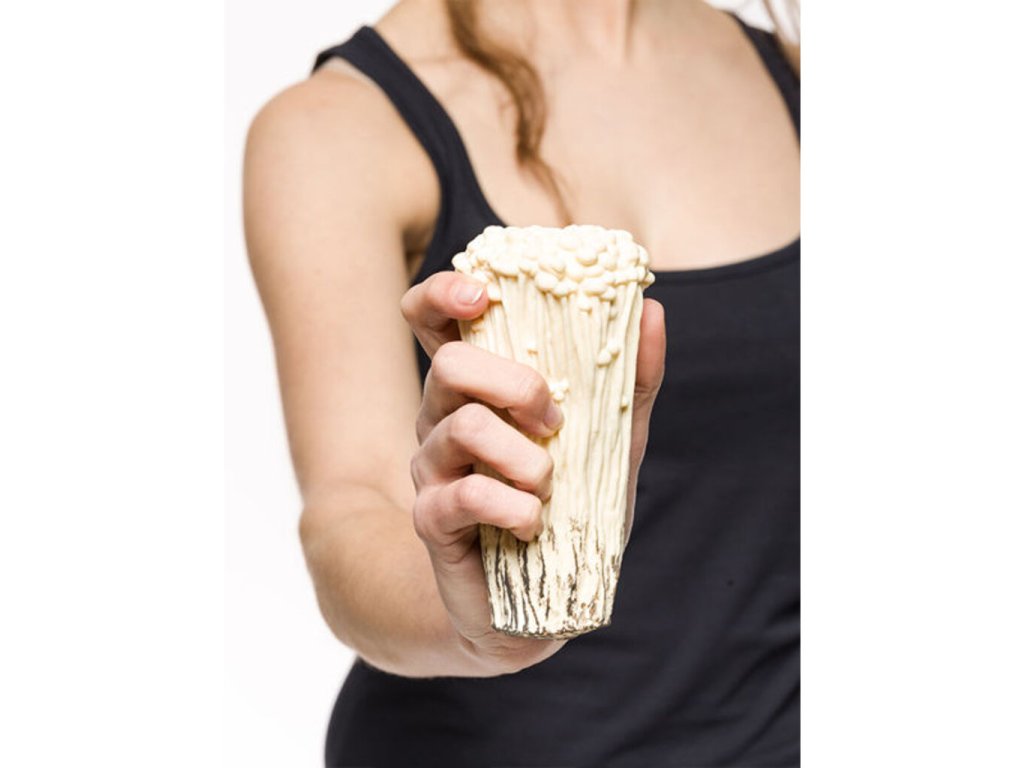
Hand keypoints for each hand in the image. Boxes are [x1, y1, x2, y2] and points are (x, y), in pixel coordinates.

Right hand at [400, 271, 665, 673]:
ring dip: (527, 457)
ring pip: (463, 426)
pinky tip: (534, 525)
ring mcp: (431, 468)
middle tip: (554, 420)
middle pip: (450, 365)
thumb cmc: (572, 510)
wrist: (545, 603)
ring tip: (550, 486)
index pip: (433, 320)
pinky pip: (467, 493)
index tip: (484, 295)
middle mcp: (442, 418)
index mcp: (477, 389)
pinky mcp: (431, 519)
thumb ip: (631, 380)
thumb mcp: (612, 441)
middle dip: (514, 383)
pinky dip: (516, 508)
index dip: (445, 292)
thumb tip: (653, 310)